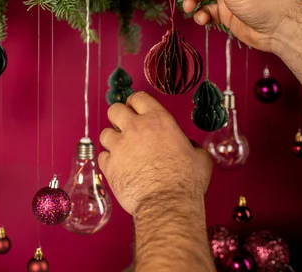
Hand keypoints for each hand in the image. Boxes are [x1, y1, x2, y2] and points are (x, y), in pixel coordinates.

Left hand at [98, 92, 211, 216]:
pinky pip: (102, 157)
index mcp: (158, 120)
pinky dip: (109, 161)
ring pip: (105, 133)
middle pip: (115, 109)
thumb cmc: (186, 181)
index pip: (138, 98)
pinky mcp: (109, 165)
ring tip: (122, 151)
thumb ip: (190, 146)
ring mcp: (119, 146)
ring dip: (112, 140)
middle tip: (125, 127)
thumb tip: (188, 147)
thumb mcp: (199, 157)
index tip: (136, 110)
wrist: (166, 203)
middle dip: (118, 117)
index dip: (135, 103)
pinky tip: (118, 168)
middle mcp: (135, 128)